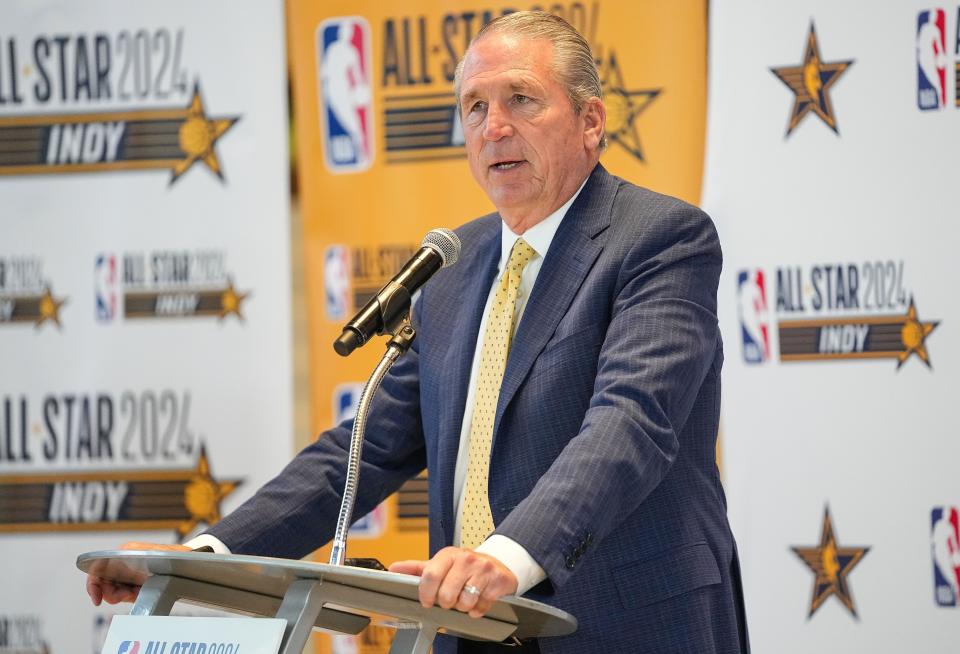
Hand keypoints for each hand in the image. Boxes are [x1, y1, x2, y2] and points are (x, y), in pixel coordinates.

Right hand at [86, 542, 190, 605]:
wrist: (188, 561)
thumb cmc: (171, 555)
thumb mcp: (150, 554)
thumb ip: (132, 556)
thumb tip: (117, 565)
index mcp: (123, 553)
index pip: (96, 569)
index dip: (93, 586)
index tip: (98, 600)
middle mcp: (123, 563)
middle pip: (103, 584)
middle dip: (111, 594)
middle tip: (128, 596)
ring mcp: (128, 574)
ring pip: (113, 591)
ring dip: (122, 596)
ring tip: (137, 593)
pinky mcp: (135, 584)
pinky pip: (125, 594)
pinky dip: (130, 598)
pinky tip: (140, 594)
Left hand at [389, 547, 517, 617]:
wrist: (497, 564)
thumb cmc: (464, 566)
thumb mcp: (441, 564)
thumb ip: (417, 568)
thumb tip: (393, 568)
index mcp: (448, 555)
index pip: (430, 575)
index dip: (426, 593)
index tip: (427, 601)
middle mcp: (466, 559)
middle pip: (447, 594)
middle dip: (446, 602)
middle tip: (450, 598)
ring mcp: (483, 569)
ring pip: (464, 602)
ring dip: (463, 606)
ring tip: (465, 597)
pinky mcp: (498, 581)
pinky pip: (481, 607)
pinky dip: (478, 609)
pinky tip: (478, 600)